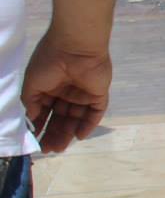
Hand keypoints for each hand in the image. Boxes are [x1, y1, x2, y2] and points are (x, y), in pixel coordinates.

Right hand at [21, 39, 110, 153]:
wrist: (75, 47)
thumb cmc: (49, 62)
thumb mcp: (32, 84)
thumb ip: (32, 104)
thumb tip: (32, 120)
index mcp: (49, 87)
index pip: (45, 111)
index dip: (40, 126)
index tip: (34, 141)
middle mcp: (66, 91)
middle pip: (60, 117)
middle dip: (53, 133)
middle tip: (47, 150)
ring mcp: (83, 93)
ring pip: (76, 117)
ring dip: (68, 133)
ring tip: (58, 148)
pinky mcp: (99, 93)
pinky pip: (95, 112)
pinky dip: (88, 124)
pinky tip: (79, 136)